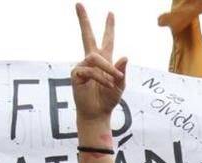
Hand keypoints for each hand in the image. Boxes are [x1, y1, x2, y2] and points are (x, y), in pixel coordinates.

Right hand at [71, 4, 126, 124]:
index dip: (109, 28)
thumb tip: (125, 56)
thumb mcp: (120, 86)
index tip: (111, 13)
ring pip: (94, 56)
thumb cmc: (108, 100)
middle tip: (78, 3)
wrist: (97, 113)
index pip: (107, 40)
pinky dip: (101, 78)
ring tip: (115, 81)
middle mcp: (92, 60)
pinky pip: (89, 70)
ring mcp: (82, 66)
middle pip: (87, 36)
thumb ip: (122, 72)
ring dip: (107, 68)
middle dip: (83, 20)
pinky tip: (106, 86)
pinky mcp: (76, 74)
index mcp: (105, 61)